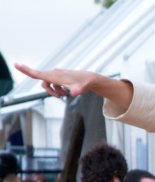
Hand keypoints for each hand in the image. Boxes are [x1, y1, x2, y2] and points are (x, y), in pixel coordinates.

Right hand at [13, 65, 133, 109]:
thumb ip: (78, 91)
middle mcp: (54, 73)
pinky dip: (57, 89)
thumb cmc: (85, 84)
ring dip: (54, 91)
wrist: (90, 80)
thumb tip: (75, 93)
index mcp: (55, 75)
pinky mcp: (59, 76)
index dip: (27, 70)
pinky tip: (65, 92)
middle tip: (61, 97)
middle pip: (42, 81)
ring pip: (47, 84)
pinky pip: (52, 83)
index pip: (38, 74)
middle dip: (49, 90)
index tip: (17, 65)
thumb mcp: (81, 89)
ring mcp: (56, 74)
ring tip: (64, 95)